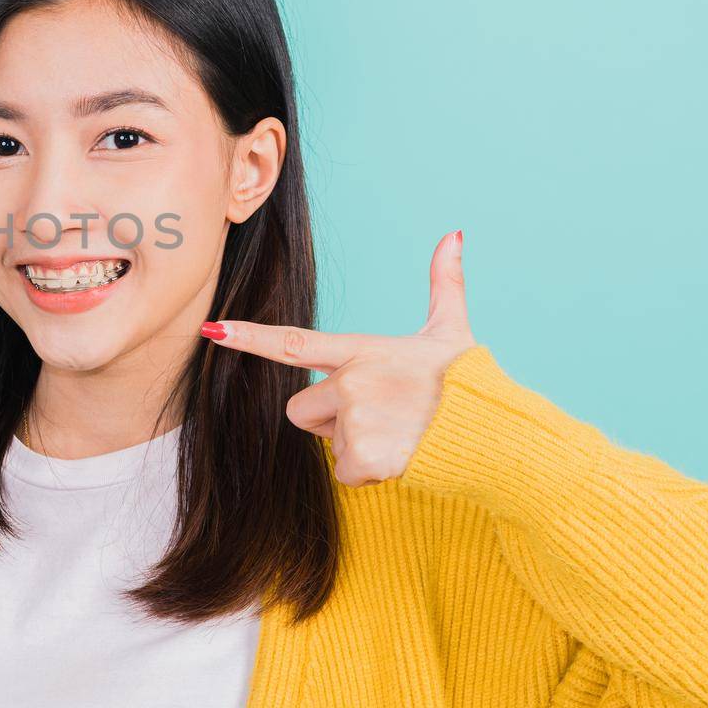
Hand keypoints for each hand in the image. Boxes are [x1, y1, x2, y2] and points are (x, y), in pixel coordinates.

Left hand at [199, 230, 477, 486]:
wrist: (494, 433)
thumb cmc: (469, 384)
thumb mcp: (452, 332)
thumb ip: (445, 284)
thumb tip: (455, 235)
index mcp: (362, 351)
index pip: (293, 343)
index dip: (249, 337)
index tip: (212, 330)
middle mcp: (352, 382)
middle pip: (300, 409)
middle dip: (331, 418)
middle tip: (382, 413)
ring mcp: (357, 420)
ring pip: (326, 442)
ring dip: (354, 444)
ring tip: (398, 432)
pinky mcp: (366, 458)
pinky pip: (346, 472)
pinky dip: (371, 471)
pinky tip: (402, 455)